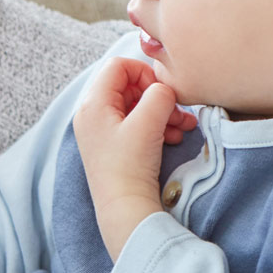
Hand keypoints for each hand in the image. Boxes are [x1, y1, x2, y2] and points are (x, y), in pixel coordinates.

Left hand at [73, 58, 184, 258]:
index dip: (144, 72)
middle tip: (177, 111)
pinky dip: (155, 126)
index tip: (162, 92)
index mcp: (93, 103)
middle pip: (129, 86)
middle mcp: (92, 114)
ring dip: (161, 112)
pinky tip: (172, 138)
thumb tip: (164, 89)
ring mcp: (101, 130)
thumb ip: (159, 94)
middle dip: (157, 96)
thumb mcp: (148, 122)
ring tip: (181, 127)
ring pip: (136, 106)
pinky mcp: (112, 145)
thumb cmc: (129, 165)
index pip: (118, 66)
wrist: (124, 207)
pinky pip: (135, 123)